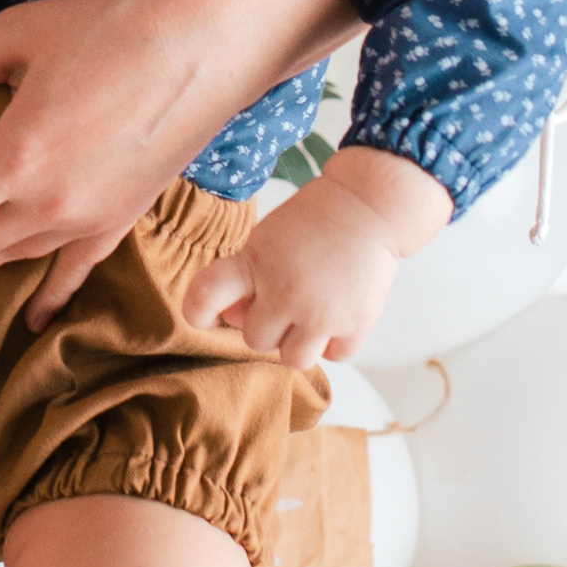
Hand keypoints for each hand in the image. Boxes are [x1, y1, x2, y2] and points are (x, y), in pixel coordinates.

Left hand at [0, 0, 364, 323]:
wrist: (207, 43)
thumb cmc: (109, 27)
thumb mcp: (13, 32)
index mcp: (14, 159)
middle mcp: (48, 205)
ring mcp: (88, 220)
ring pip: (12, 258)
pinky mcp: (121, 219)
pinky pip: (74, 271)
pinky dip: (49, 297)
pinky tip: (33, 322)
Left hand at [185, 146, 450, 365]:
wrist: (367, 206)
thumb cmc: (311, 223)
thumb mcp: (265, 240)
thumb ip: (246, 282)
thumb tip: (235, 321)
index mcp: (255, 264)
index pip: (206, 294)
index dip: (198, 312)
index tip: (206, 318)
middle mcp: (285, 293)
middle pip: (256, 341)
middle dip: (269, 325)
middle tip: (288, 300)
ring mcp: (321, 313)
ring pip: (294, 360)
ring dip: (299, 343)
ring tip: (311, 315)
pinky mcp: (356, 323)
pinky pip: (335, 356)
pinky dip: (335, 341)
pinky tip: (337, 314)